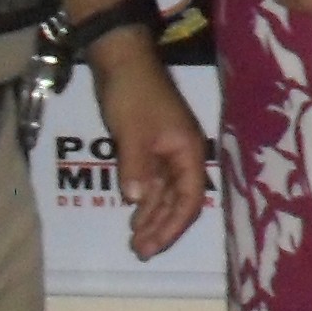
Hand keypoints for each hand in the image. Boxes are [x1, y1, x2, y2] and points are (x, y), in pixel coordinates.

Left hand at [92, 44, 212, 260]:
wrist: (122, 59)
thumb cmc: (133, 94)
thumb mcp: (132, 132)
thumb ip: (136, 167)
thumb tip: (135, 200)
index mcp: (188, 150)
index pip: (189, 199)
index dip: (173, 226)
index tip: (153, 246)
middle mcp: (183, 154)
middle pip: (180, 200)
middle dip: (162, 227)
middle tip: (140, 251)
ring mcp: (167, 150)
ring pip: (165, 193)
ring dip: (152, 216)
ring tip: (135, 241)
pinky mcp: (150, 146)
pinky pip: (152, 180)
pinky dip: (144, 199)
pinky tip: (133, 213)